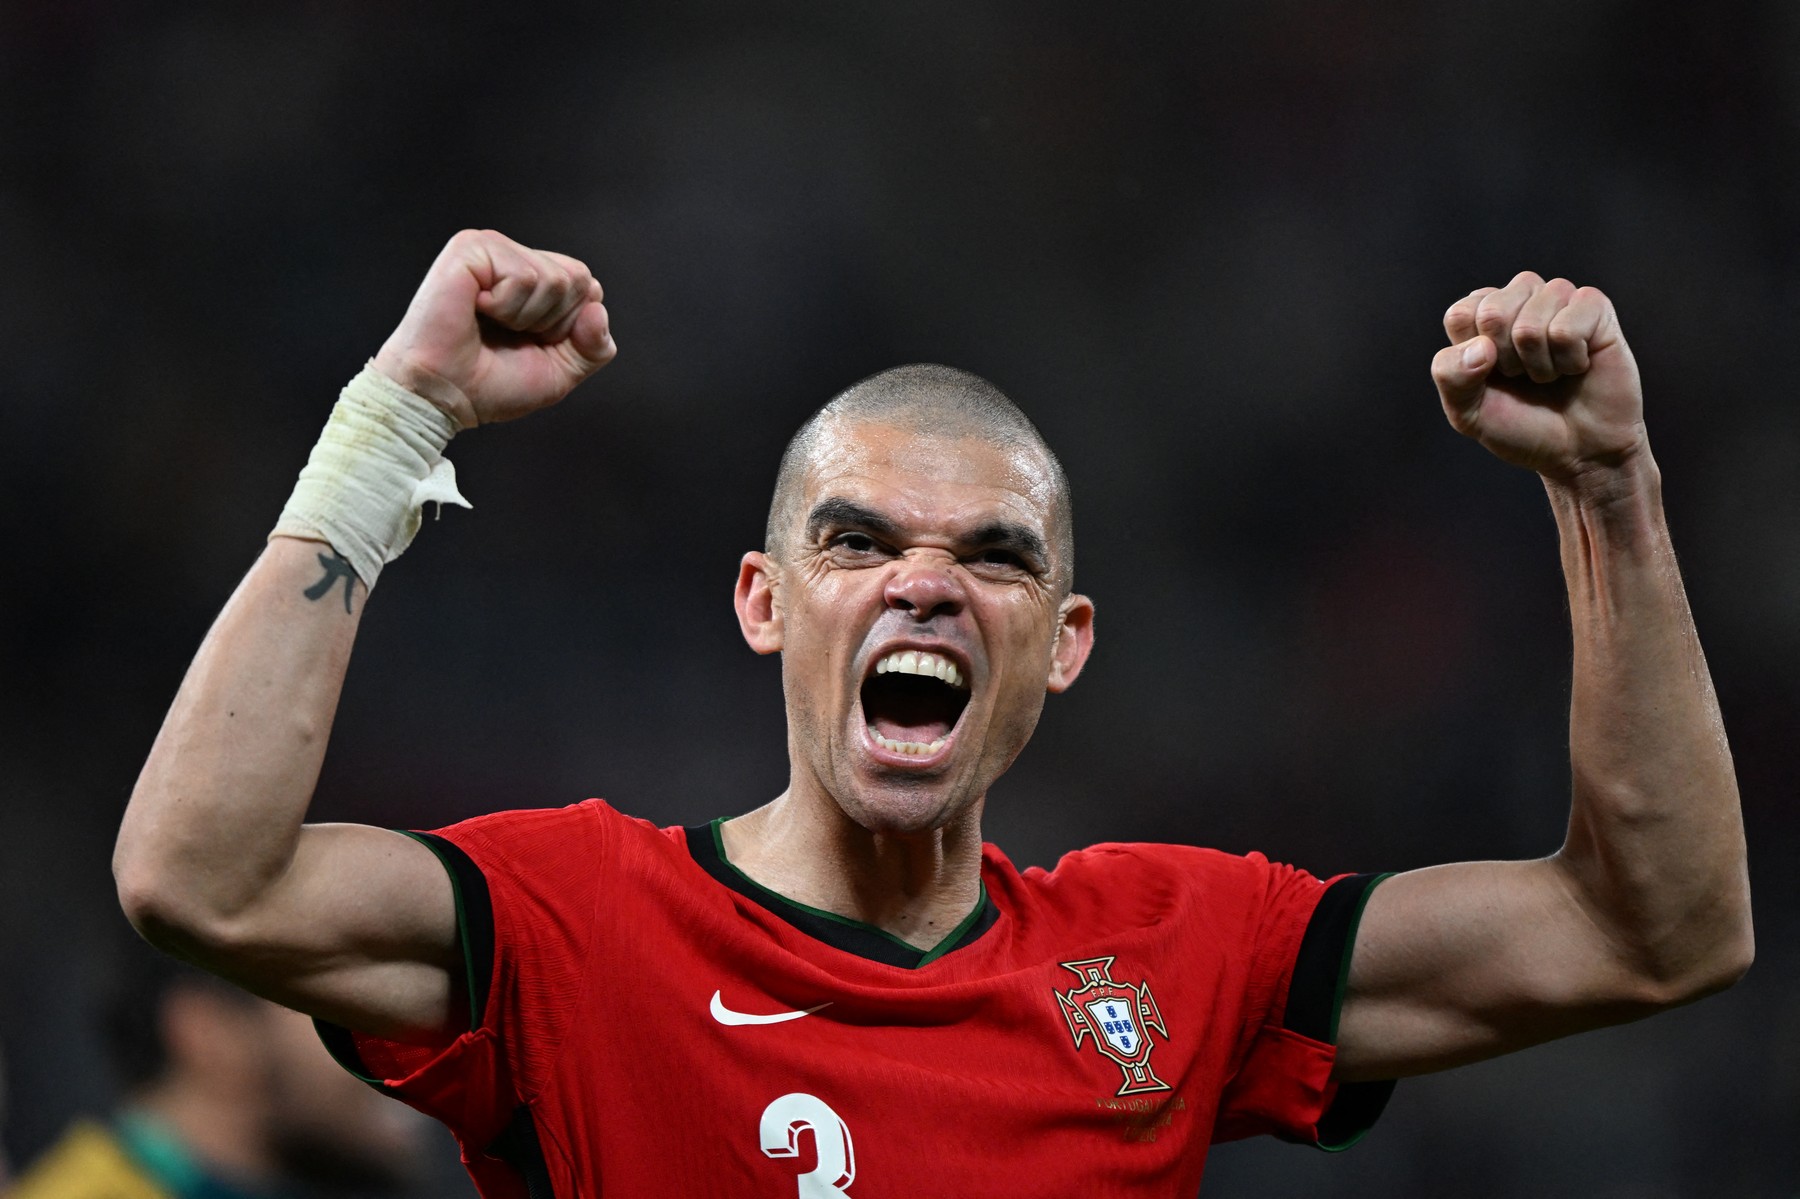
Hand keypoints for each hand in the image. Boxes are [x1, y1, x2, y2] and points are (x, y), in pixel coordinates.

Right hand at [372, 229, 615, 427]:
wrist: (445, 396)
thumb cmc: (491, 383)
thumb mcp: (561, 371)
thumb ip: (595, 346)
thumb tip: (597, 308)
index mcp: (534, 278)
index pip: (588, 287)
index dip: (569, 328)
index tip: (530, 343)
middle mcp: (514, 257)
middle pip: (578, 279)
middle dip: (552, 322)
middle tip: (507, 333)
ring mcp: (492, 249)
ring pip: (554, 279)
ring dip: (526, 317)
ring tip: (489, 323)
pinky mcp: (471, 248)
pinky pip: (523, 276)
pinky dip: (506, 307)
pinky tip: (476, 310)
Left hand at [1431, 272, 1644, 479]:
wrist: (1579, 450)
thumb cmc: (1522, 426)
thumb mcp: (1468, 412)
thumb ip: (1451, 377)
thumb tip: (1481, 346)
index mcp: (1481, 314)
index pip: (1460, 315)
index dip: (1473, 358)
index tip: (1493, 377)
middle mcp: (1519, 298)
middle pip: (1492, 313)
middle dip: (1507, 362)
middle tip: (1525, 377)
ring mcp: (1557, 297)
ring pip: (1530, 325)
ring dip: (1540, 365)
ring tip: (1552, 374)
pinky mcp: (1594, 306)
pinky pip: (1567, 329)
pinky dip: (1570, 361)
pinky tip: (1577, 366)